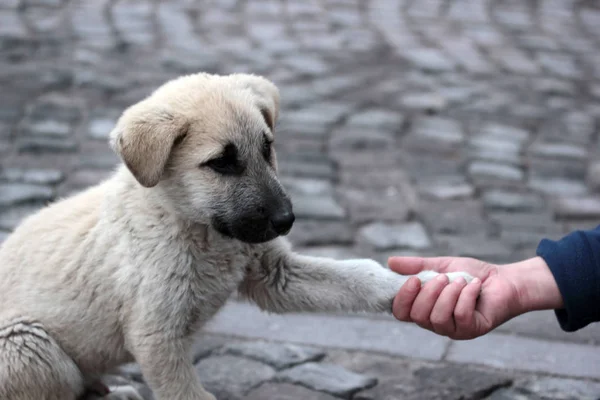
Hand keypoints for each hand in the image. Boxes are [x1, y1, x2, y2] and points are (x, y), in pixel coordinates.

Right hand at [389, 256, 562, 339]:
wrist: (504, 279)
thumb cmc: (471, 274)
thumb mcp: (441, 266)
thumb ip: (416, 266)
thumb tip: (390, 262)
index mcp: (424, 308)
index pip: (400, 313)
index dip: (402, 298)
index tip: (414, 279)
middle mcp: (435, 323)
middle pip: (417, 316)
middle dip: (429, 292)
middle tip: (444, 277)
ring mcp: (454, 329)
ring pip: (438, 318)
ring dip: (449, 294)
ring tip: (460, 281)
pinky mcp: (472, 330)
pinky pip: (460, 316)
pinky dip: (466, 296)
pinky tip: (475, 286)